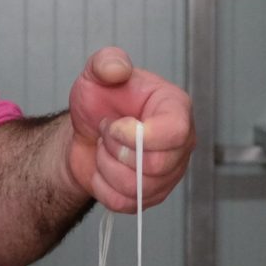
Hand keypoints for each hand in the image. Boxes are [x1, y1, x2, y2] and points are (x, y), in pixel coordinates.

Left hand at [65, 46, 193, 212]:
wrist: (85, 132)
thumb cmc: (99, 102)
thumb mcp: (96, 74)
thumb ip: (106, 62)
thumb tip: (117, 68)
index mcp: (175, 109)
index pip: (175, 132)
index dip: (139, 135)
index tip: (115, 124)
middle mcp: (180, 144)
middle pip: (157, 166)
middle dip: (117, 150)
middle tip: (106, 132)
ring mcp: (168, 173)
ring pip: (138, 188)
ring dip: (107, 167)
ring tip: (105, 148)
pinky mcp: (151, 196)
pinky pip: (125, 203)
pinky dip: (103, 187)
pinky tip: (104, 168)